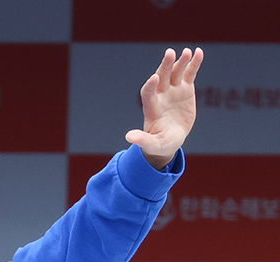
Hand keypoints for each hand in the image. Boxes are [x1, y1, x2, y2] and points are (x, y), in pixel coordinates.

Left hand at [125, 47, 203, 169]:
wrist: (171, 139)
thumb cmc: (159, 143)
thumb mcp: (151, 144)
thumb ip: (142, 140)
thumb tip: (129, 137)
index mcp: (151, 107)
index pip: (147, 93)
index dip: (150, 85)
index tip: (154, 78)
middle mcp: (160, 95)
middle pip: (161, 77)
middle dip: (165, 66)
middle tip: (169, 53)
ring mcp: (173, 91)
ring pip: (175, 73)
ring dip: (180, 62)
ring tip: (186, 52)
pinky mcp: (185, 90)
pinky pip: (189, 74)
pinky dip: (194, 64)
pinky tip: (199, 53)